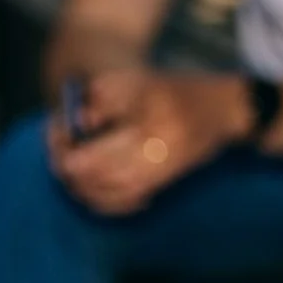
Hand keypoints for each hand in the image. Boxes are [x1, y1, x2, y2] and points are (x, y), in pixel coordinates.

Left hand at [47, 66, 253, 213]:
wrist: (226, 109)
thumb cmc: (181, 89)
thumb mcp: (140, 80)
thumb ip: (103, 97)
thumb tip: (78, 124)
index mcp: (148, 125)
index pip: (90, 155)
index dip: (64, 148)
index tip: (56, 130)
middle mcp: (154, 154)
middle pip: (94, 178)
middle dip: (69, 168)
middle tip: (59, 152)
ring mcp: (159, 172)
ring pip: (107, 194)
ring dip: (83, 186)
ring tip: (71, 169)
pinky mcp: (164, 183)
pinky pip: (125, 202)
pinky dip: (105, 200)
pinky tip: (96, 188)